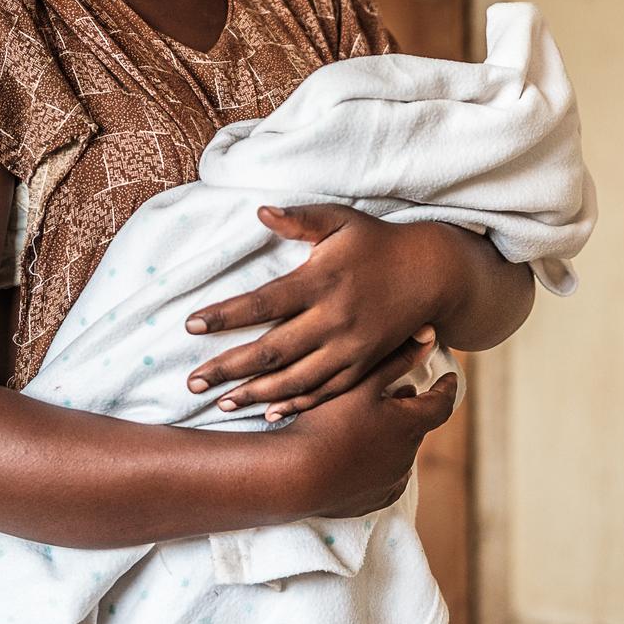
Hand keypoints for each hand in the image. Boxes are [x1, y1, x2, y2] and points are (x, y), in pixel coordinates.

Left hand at [185, 204, 465, 420]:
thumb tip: (260, 210)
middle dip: (229, 368)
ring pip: (296, 379)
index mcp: (320, 281)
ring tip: (221, 403)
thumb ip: (299, 218)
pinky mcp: (364, 364)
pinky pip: (326, 391)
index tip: (191, 324)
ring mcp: (350, 347)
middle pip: (272, 351)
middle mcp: (333, 319)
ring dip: (256, 394)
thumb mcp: (340, 220)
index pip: (262, 302)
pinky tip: (269, 413)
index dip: (225, 315)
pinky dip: (297, 404)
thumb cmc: (376, 242)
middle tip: (192, 382)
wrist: (432, 273)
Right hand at [275, 337, 458, 518]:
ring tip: (369, 421)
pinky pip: (383, 478)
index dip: (446, 388)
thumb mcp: (361, 382)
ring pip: (398, 452)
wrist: (295, 475)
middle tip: (395, 393)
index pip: (441, 403)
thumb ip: (397, 359)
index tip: (449, 378)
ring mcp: (390, 482)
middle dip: (408, 410)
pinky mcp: (371, 501)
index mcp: (410, 426)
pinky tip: (358, 454)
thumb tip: (430, 337)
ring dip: (390, 436)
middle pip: (416, 427)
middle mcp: (407, 457)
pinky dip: (377, 463)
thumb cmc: (328, 422)